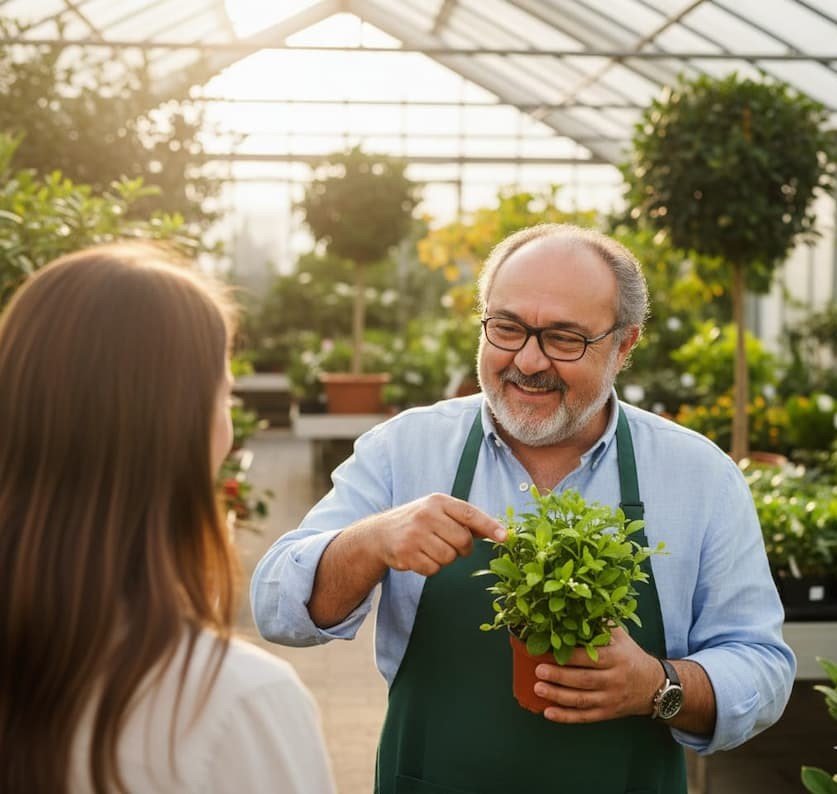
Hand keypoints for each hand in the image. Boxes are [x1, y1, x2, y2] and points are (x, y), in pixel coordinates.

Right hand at [374, 493, 505, 576]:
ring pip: (449, 557)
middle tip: (450, 545)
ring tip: (431, 549)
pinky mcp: (406, 553)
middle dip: (462, 549)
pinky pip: (433, 569)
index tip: (505, 537)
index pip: (469, 514)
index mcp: (438, 501)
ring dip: (445, 559)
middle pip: (463, 541)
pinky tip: (420, 557)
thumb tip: (500, 531)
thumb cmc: (419, 522)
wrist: (381, 533)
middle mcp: (426, 515)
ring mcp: (415, 534)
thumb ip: (466, 520)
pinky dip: (431, 568)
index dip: (489, 526)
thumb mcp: (439, 512)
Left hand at [533, 628, 662, 722]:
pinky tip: (548, 713)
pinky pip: (585, 717)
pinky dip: (566, 717)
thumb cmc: (630, 655)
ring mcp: (611, 699)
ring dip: (558, 696)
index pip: (590, 657)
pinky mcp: (607, 713)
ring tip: (538, 688)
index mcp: (616, 658)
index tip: (547, 651)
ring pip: (582, 700)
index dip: (568, 656)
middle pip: (584, 680)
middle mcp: (614, 680)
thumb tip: (575, 607)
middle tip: (538, 670)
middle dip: (559, 676)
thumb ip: (600, 624)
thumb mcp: (620, 637)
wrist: (654, 686)